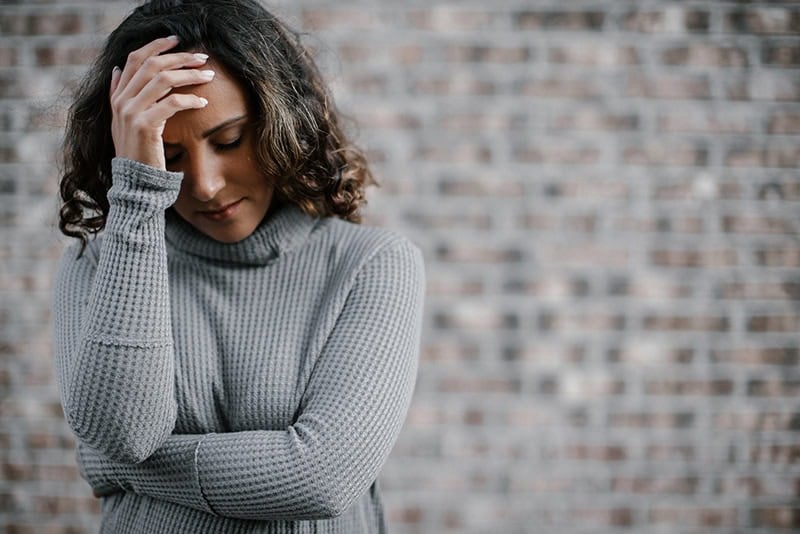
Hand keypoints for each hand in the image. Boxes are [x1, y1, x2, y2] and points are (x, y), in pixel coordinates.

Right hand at [109, 36, 213, 169]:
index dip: (155, 46)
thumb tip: (117, 69)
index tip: (176, 40)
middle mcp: (121, 101)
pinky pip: (171, 103)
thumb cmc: (138, 154)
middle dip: (179, 57)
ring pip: (163, 79)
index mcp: (117, 96)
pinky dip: (190, 100)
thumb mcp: (123, 122)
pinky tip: (202, 103)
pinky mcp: (145, 126)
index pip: (133, 59)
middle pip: (151, 64)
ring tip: (208, 76)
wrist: (135, 182)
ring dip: (189, 74)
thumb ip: (119, 95)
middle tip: (203, 58)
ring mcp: (131, 112)